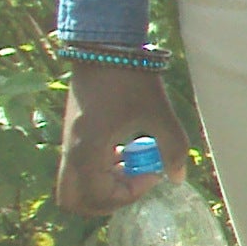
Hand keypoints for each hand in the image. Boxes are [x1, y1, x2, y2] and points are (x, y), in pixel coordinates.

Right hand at [57, 63, 187, 217]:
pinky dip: (100, 169)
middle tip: (134, 180)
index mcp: (87, 151)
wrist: (103, 45)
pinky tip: (123, 148)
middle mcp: (71, 152)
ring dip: (104, 183)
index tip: (152, 173)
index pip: (98, 198)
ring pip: (75, 185)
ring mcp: (68, 144)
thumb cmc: (131, 78)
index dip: (128, 195)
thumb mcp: (159, 113)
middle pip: (75, 200)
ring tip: (132, 161)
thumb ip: (173, 148)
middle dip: (107, 199)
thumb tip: (178, 177)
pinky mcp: (72, 134)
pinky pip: (79, 167)